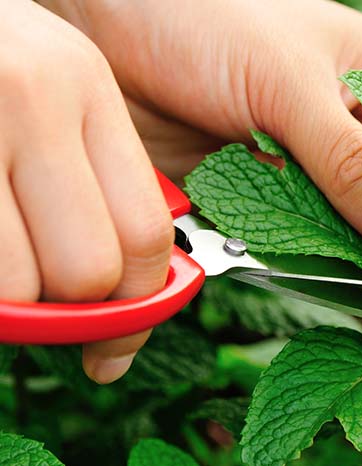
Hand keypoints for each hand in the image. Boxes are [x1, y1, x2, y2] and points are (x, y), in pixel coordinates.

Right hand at [1, 1, 172, 382]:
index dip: (137, 301)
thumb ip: (93, 175)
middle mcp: (36, 96)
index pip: (146, 230)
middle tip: (45, 297)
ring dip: (13, 301)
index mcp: (87, 86)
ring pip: (19, 283)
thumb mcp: (50, 91)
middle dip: (70, 307)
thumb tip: (121, 289)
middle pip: (90, 268)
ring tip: (6, 261)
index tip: (116, 336)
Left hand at [39, 0, 361, 250]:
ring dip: (352, 252)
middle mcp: (358, 126)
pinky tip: (312, 270)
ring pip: (353, 223)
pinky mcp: (271, 192)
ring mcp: (314, 163)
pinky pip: (300, 235)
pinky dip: (304, 256)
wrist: (113, 33)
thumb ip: (348, 160)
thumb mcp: (290, 85)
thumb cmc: (207, 20)